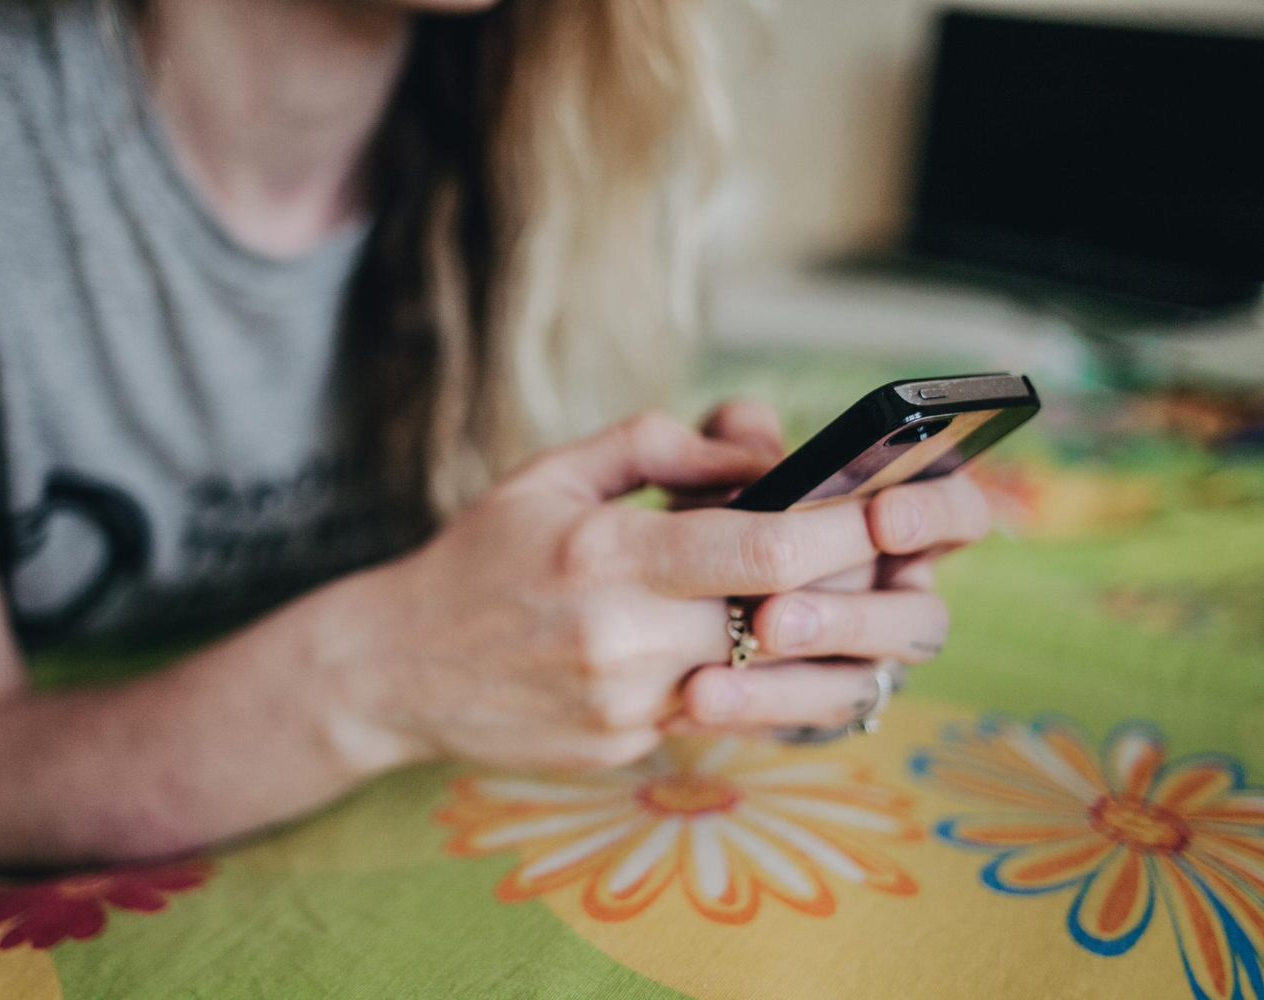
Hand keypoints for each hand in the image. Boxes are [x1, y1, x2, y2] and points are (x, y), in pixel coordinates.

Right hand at [344, 409, 987, 773]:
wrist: (398, 668)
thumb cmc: (478, 558)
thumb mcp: (553, 473)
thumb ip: (660, 447)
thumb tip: (759, 453)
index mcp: (606, 556)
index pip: (763, 553)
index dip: (845, 533)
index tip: (891, 511)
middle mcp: (623, 641)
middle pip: (782, 619)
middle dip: (839, 584)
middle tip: (873, 553)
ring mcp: (628, 708)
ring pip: (764, 673)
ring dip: (797, 634)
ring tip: (795, 593)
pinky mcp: (628, 748)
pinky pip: (719, 708)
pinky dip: (742, 672)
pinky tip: (723, 639)